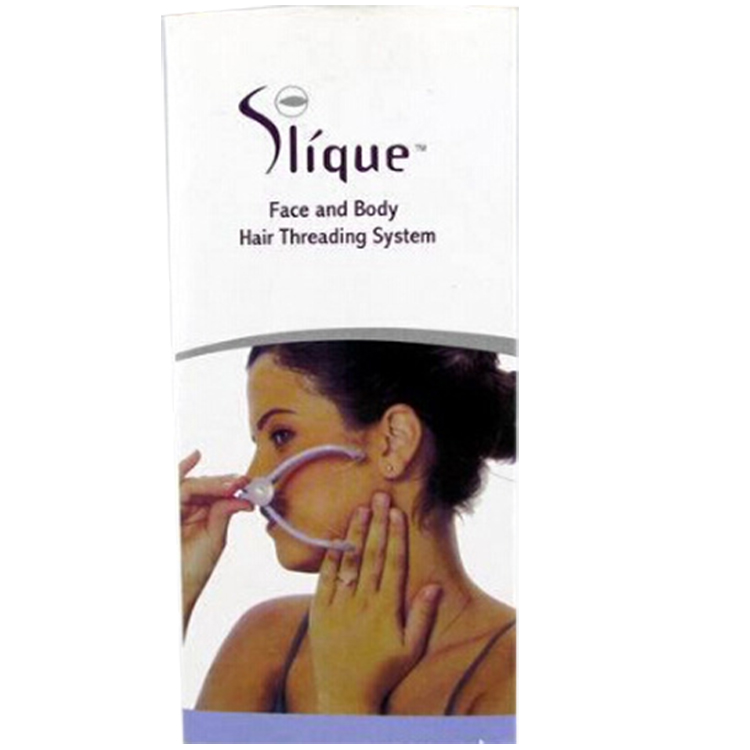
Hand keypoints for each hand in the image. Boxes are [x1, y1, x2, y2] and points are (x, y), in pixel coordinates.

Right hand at [179, 450, 250, 634]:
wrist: (175, 591)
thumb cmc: (193, 568)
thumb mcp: (215, 538)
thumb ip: (224, 513)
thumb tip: (241, 495)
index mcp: (200, 513)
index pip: (214, 492)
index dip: (230, 484)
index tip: (247, 481)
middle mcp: (185, 507)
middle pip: (203, 485)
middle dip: (223, 481)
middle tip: (242, 480)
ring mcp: (173, 508)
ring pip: (191, 485)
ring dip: (212, 482)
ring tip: (232, 483)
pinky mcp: (165, 511)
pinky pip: (174, 488)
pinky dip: (183, 471)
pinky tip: (194, 457)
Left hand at [308, 492, 441, 713]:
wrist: (344, 695)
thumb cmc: (383, 671)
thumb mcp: (410, 649)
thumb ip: (422, 617)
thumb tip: (435, 586)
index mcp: (386, 610)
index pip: (392, 564)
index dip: (396, 536)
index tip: (397, 513)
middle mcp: (362, 604)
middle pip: (371, 556)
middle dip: (377, 524)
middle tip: (380, 497)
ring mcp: (339, 606)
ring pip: (349, 562)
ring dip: (355, 534)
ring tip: (361, 509)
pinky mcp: (319, 611)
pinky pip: (325, 579)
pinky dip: (331, 556)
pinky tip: (337, 537)